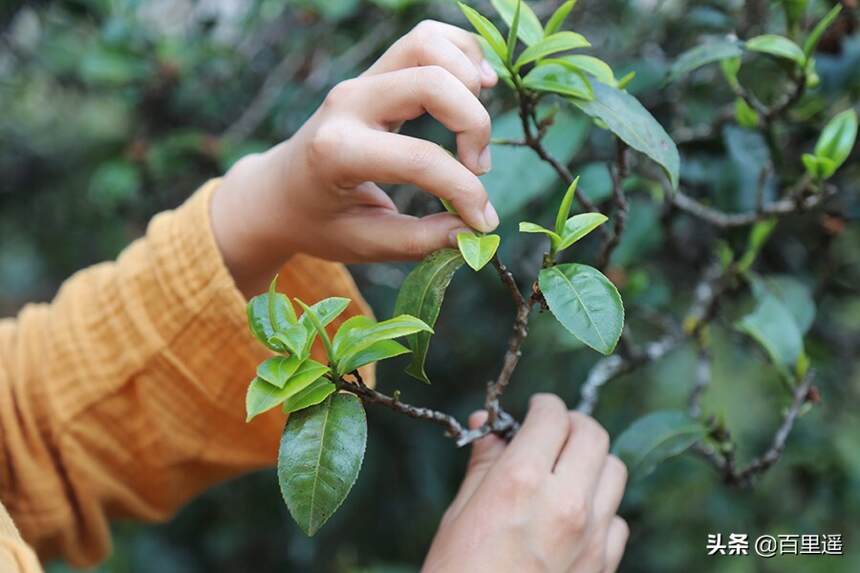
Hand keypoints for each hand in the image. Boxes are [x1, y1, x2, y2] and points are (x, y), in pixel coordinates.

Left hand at [211, 21, 499, 295]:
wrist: (276, 193)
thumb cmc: (317, 223)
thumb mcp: (363, 244)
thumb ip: (419, 241)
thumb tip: (473, 231)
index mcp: (338, 152)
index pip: (421, 160)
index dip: (466, 192)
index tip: (482, 221)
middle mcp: (349, 104)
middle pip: (431, 82)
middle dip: (474, 124)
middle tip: (477, 167)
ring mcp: (360, 81)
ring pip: (428, 44)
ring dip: (469, 79)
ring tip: (475, 127)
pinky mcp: (374, 73)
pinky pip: (427, 39)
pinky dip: (462, 54)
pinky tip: (477, 88)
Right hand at [423, 395, 628, 572]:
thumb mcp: (460, 513)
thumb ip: (484, 462)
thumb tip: (490, 424)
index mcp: (521, 481)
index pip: (552, 416)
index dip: (542, 405)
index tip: (534, 409)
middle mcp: (565, 502)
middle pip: (593, 434)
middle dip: (572, 424)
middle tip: (552, 431)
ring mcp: (591, 535)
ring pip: (615, 469)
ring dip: (592, 460)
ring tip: (566, 470)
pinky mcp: (604, 563)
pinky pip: (618, 517)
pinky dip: (601, 506)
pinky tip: (575, 515)